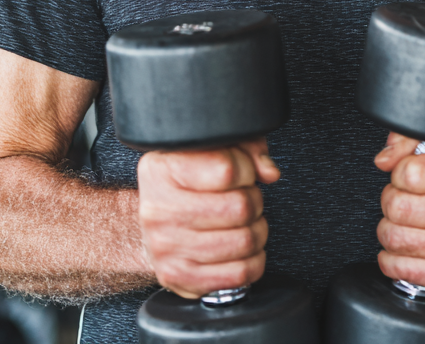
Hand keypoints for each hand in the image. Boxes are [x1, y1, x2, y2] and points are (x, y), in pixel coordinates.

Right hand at [137, 138, 279, 298]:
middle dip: (255, 201)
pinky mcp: (179, 276)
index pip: (227, 169)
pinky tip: (244, 247)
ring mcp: (167, 247)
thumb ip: (245, 148)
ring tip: (246, 221)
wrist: (155, 218)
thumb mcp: (212, 148)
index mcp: (163, 169)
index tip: (241, 172)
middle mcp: (160, 209)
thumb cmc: (187, 180)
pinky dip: (254, 260)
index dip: (246, 169)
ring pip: (244, 241)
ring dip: (257, 230)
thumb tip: (269, 172)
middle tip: (247, 198)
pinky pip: (238, 274)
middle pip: (239, 207)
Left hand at [375, 132, 424, 300]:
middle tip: (401, 202)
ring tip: (403, 225)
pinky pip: (404, 269)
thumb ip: (410, 143)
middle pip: (400, 207)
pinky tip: (403, 251)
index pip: (412, 172)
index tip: (407, 176)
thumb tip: (385, 159)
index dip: (399, 173)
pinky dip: (392, 261)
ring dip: (389, 232)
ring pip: (397, 238)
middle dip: (390, 203)